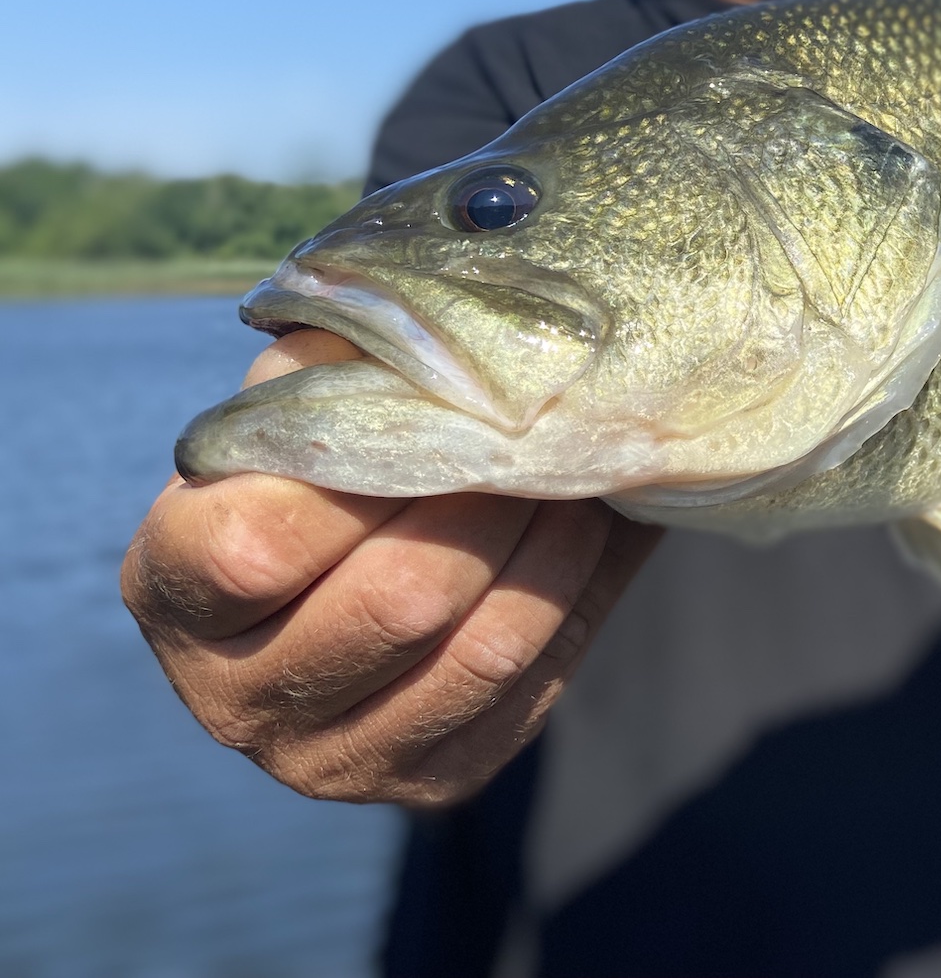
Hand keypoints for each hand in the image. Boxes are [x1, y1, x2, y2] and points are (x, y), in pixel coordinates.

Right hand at [121, 330, 660, 807]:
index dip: (365, 472)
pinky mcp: (427, 780)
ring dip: (556, 547)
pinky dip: (575, 600)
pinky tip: (587, 536)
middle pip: (399, 600)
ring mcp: (330, 759)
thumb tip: (416, 338)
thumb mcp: (302, 396)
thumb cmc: (319, 461)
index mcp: (173, 588)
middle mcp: (233, 697)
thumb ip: (333, 367)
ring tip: (581, 474)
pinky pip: (528, 693)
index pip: (259, 547)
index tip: (436, 410)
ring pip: (482, 650)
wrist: (356, 564)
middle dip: (492, 500)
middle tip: (544, 431)